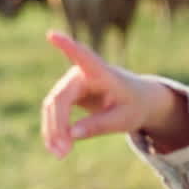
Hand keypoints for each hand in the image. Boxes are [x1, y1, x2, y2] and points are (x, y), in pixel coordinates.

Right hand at [41, 31, 184, 157]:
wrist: (137, 101)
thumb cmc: (135, 106)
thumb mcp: (125, 119)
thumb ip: (101, 125)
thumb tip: (71, 135)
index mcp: (101, 72)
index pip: (83, 57)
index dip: (67, 47)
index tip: (52, 34)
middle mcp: (81, 73)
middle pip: (59, 98)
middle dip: (58, 126)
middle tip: (62, 153)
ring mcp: (70, 83)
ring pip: (51, 107)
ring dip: (53, 131)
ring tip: (60, 154)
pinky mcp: (66, 94)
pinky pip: (53, 113)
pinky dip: (54, 130)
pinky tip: (59, 149)